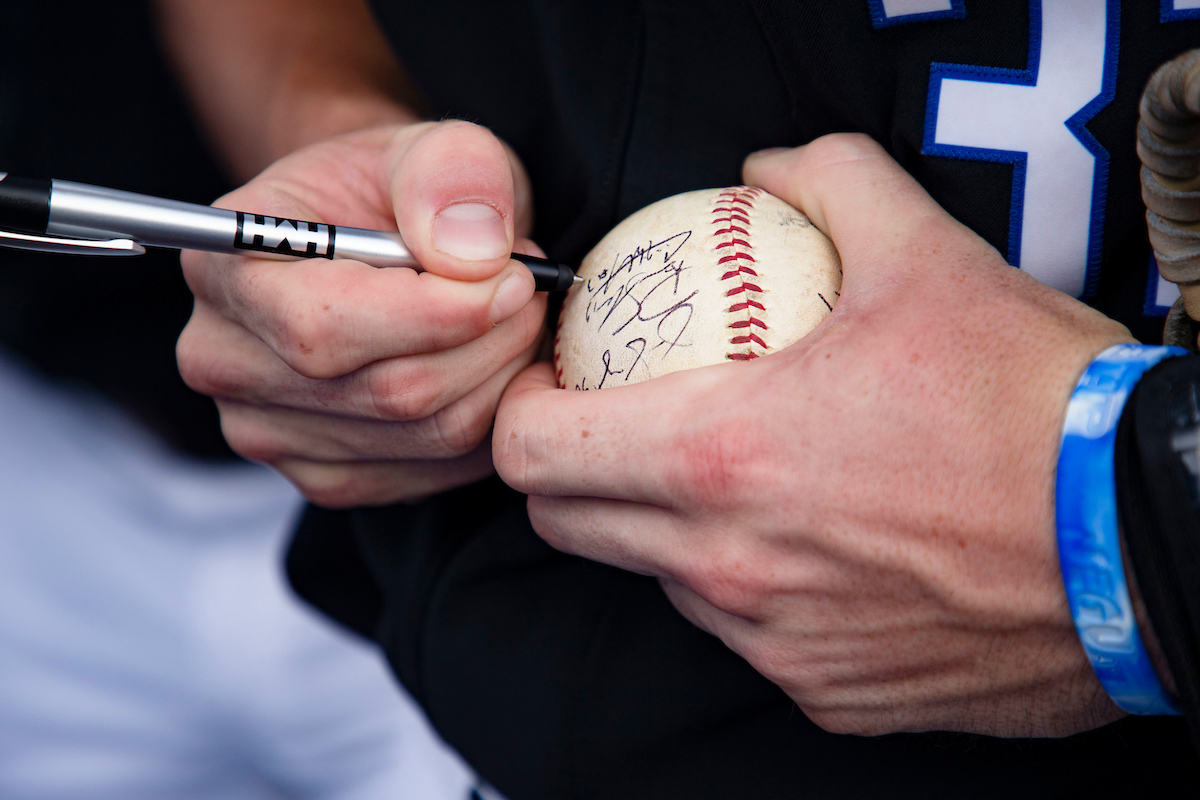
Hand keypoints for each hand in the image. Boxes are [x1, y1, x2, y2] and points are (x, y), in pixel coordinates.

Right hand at [177, 121, 546, 505]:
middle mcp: (223, 359)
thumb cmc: (396, 188)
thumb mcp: (432, 144)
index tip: (514, 278)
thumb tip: (472, 252)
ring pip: (428, 435)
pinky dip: (488, 422)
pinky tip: (491, 368)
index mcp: (223, 264)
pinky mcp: (325, 475)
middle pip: (390, 392)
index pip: (327, 327)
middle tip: (529, 291)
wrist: (374, 233)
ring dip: (501, 377)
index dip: (442, 313)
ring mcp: (267, 430)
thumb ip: (451, 172)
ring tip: (514, 319)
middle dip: (491, 341)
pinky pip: (438, 468)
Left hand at [494, 134, 1134, 736]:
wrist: (1142, 542)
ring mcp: (772, 642)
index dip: (517, 415)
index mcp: (718, 457)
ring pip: (659, 584)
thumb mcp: (927, 255)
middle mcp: (726, 566)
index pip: (532, 451)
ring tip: (734, 479)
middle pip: (567, 527)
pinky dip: (753, 590)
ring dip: (665, 533)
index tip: (552, 389)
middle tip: (618, 427)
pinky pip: (747, 637)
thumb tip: (763, 169)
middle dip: (567, 474)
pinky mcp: (824, 694)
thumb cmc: (1031, 404)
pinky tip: (820, 545)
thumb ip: (827, 185)